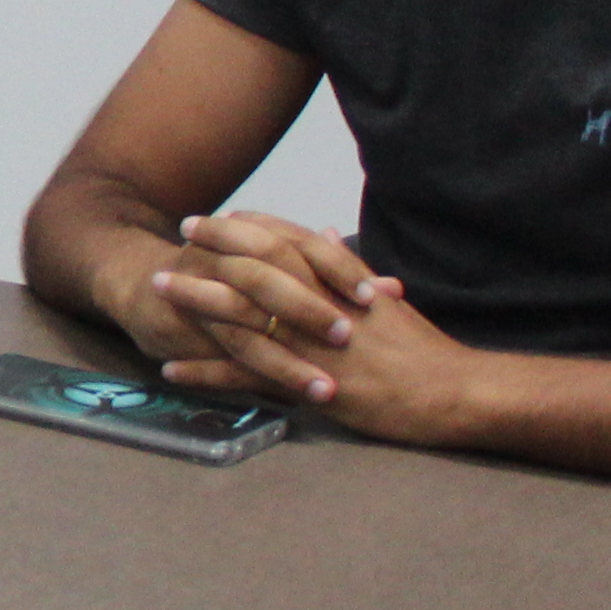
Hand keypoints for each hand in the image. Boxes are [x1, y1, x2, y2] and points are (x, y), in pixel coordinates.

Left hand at [141, 210, 477, 436]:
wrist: (453, 393)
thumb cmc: (422, 351)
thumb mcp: (382, 301)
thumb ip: (347, 267)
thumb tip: (322, 231)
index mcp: (340, 284)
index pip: (286, 242)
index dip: (247, 228)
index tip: (217, 216)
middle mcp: (321, 305)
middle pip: (256, 267)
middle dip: (213, 250)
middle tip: (177, 237)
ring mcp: (310, 343)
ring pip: (241, 314)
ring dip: (195, 301)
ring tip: (157, 291)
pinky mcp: (306, 382)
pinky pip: (243, 374)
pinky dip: (204, 370)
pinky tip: (172, 367)